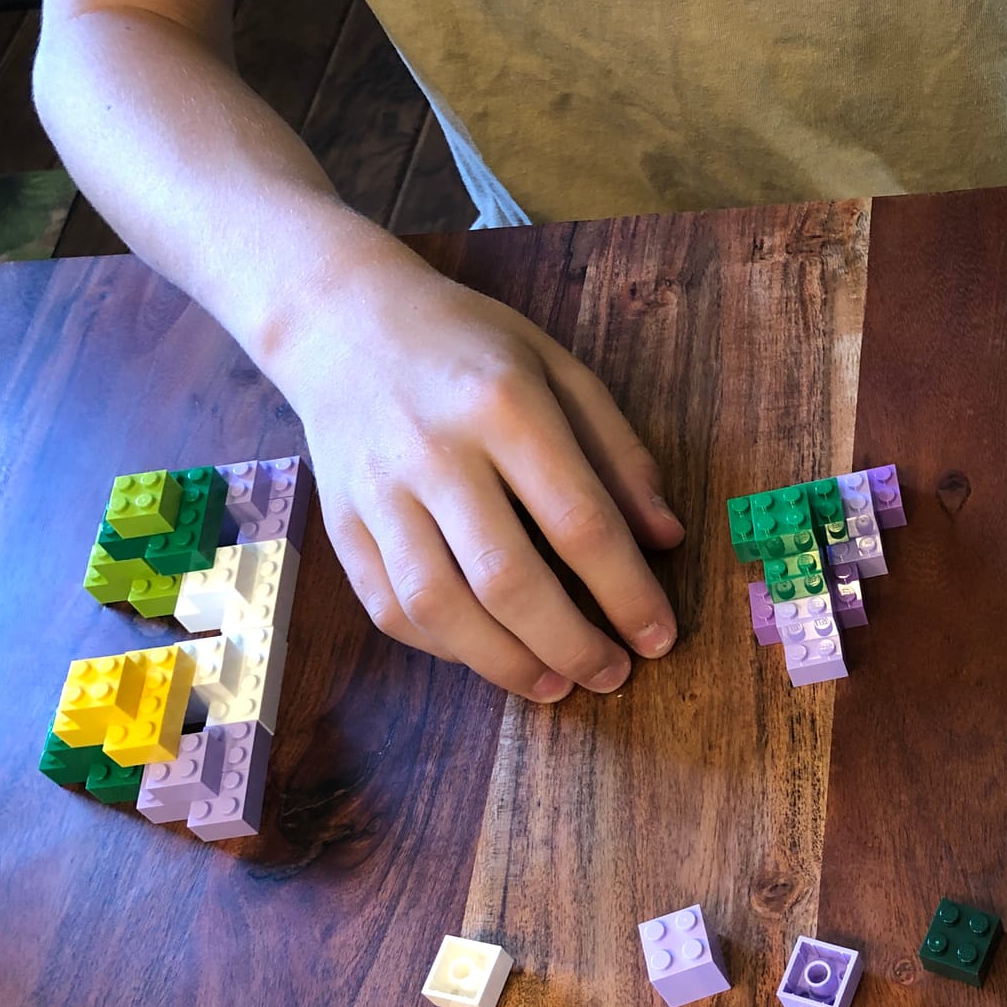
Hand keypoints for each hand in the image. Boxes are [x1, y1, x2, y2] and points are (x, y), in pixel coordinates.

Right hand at [261, 242, 684, 700]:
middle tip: (613, 675)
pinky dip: (445, 648)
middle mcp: (435, 452)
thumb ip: (619, 453)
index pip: (579, 521)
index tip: (659, 637)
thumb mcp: (562, 370)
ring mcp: (377, 492)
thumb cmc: (472, 347)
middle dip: (571, 644)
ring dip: (506, 663)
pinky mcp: (339, 523)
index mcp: (504, 405)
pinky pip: (390, 607)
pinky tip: (491, 655)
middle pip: (508, 578)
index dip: (627, 592)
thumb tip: (667, 538)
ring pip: (440, 607)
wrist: (344, 322)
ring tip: (557, 685)